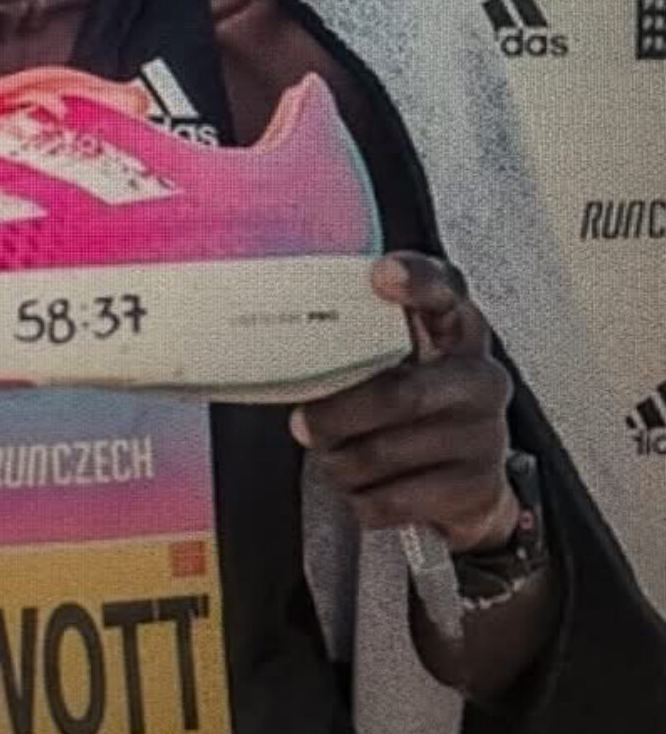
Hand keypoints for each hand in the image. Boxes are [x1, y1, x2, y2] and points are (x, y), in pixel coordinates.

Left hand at [289, 252, 517, 553]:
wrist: (467, 482)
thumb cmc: (414, 405)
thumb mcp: (398, 361)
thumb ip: (362, 339)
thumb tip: (287, 339)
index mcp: (457, 328)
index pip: (444, 289)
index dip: (415, 279)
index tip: (381, 274)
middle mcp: (480, 376)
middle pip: (401, 393)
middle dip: (340, 415)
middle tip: (304, 424)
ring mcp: (486, 434)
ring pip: (389, 452)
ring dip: (343, 461)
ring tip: (332, 457)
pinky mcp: (478, 488)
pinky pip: (397, 498)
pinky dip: (363, 497)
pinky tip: (360, 489)